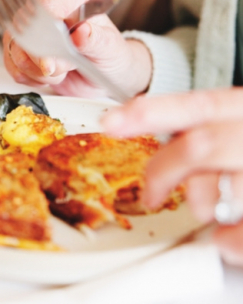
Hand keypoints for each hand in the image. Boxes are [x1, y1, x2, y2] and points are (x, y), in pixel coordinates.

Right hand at [3, 0, 151, 98]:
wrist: (101, 72)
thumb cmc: (107, 52)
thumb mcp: (109, 46)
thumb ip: (95, 39)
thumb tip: (82, 32)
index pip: (48, 0)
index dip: (51, 23)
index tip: (63, 43)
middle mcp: (42, 5)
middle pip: (28, 30)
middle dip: (48, 58)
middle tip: (68, 64)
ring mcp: (26, 27)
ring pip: (18, 52)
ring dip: (42, 71)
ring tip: (63, 69)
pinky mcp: (16, 48)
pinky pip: (14, 67)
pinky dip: (33, 78)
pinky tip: (49, 75)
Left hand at [101, 88, 242, 265]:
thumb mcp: (241, 130)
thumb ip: (210, 134)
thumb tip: (164, 155)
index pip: (199, 104)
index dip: (152, 112)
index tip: (113, 122)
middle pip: (202, 146)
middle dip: (164, 171)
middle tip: (148, 193)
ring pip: (226, 190)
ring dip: (204, 206)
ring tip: (210, 211)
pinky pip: (242, 234)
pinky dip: (229, 240)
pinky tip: (229, 237)